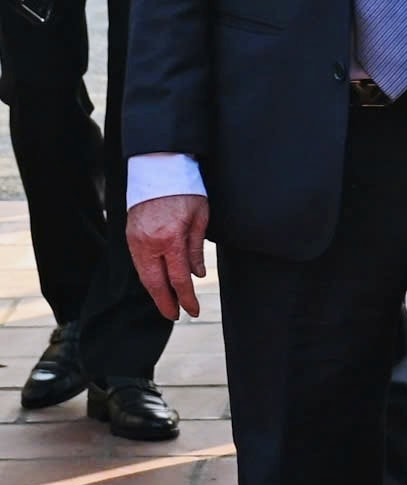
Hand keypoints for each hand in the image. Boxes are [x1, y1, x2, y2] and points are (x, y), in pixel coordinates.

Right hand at [128, 194, 209, 319]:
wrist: (158, 169)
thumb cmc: (185, 189)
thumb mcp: (200, 216)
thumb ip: (197, 248)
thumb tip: (196, 274)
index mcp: (170, 238)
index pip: (178, 278)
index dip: (186, 297)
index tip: (193, 310)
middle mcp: (149, 243)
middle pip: (155, 283)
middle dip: (166, 303)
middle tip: (176, 316)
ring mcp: (136, 241)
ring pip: (144, 276)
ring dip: (155, 293)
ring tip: (167, 304)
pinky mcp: (129, 237)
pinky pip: (138, 264)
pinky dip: (148, 277)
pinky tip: (157, 284)